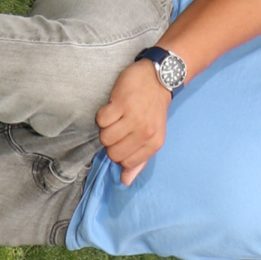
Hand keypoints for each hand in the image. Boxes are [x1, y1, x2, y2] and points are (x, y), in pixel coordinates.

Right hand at [95, 62, 170, 183]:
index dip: (119, 153)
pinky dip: (102, 115)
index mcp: (153, 143)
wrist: (159, 78)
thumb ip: (140, 160)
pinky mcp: (121, 103)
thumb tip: (125, 181)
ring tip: (115, 118)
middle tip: (118, 129)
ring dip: (105, 129)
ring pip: (105, 137)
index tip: (123, 141)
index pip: (125, 163)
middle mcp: (144, 132)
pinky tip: (112, 108)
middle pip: (113, 152)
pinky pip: (101, 120)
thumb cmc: (153, 108)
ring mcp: (133, 117)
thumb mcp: (153, 137)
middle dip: (111, 143)